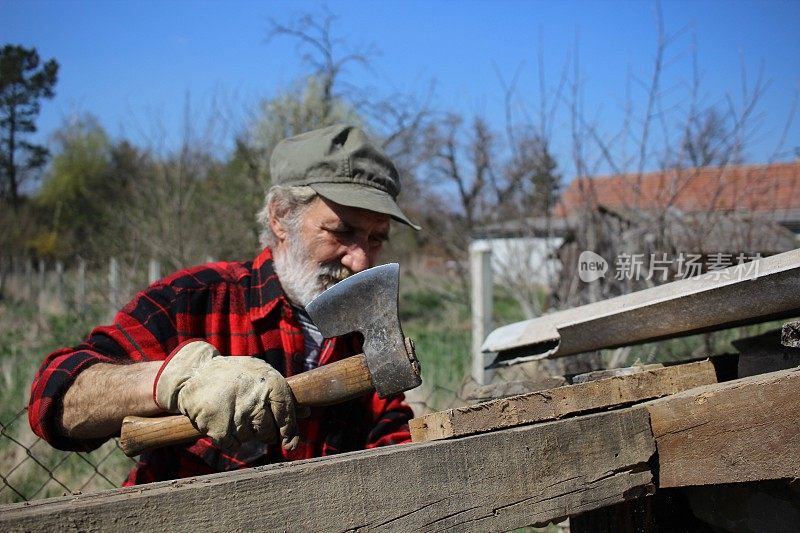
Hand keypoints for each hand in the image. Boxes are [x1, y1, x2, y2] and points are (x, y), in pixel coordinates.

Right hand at [154, 341, 298, 450]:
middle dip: (264, 433)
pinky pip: (233, 445)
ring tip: (233, 414)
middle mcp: (256, 398)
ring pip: (250, 438)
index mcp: (271, 383)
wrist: (196, 373)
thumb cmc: (235, 375)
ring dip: (243, 433)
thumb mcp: (261, 375)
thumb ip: (282, 395)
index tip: (290, 444)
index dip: (289, 431)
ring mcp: (237, 413)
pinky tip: (224, 425)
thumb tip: (306, 412)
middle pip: (268, 432)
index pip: (286, 414)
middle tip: (252, 421)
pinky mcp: (218, 427)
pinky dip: (230, 440)